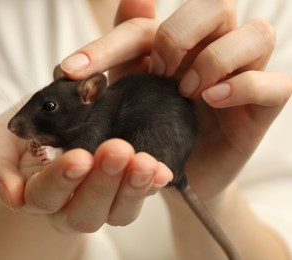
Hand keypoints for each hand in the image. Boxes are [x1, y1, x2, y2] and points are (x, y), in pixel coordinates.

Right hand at [0, 107, 172, 231]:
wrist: (51, 127)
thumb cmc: (25, 134)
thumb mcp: (0, 140)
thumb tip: (10, 195)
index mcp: (35, 195)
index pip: (44, 197)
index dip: (60, 181)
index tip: (79, 157)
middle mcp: (68, 206)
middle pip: (84, 212)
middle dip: (102, 183)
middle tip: (116, 150)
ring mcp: (99, 201)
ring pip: (117, 212)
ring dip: (132, 188)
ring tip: (146, 163)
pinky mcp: (123, 191)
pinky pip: (139, 197)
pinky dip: (152, 186)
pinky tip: (162, 170)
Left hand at [60, 0, 291, 200]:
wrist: (181, 174)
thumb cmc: (155, 129)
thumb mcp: (130, 94)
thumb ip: (125, 52)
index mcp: (179, 43)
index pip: (145, 24)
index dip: (107, 44)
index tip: (73, 71)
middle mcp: (215, 48)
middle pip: (215, 6)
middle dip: (178, 35)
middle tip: (157, 72)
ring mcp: (244, 75)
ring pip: (256, 34)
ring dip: (215, 59)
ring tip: (186, 91)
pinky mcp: (263, 106)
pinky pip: (275, 83)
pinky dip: (243, 86)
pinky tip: (211, 100)